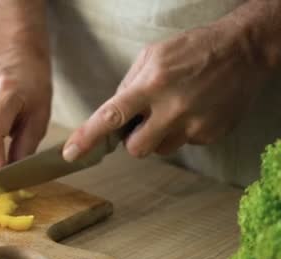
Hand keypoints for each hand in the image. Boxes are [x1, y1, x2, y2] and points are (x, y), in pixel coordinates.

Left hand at [62, 23, 266, 161]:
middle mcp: (171, 109)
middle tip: (143, 122)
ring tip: (174, 110)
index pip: (111, 116)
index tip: (70, 153)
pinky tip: (193, 110)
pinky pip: (183, 144)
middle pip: (135, 148)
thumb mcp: (152, 56)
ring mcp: (193, 125)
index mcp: (151, 85)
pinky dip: (182, 131)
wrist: (244, 51)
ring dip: (159, 136)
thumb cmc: (192, 50)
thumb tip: (112, 113)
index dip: (88, 137)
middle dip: (133, 141)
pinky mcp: (210, 135)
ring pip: (160, 150)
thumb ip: (129, 85)